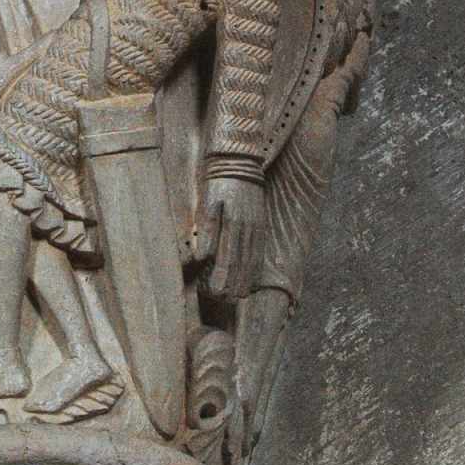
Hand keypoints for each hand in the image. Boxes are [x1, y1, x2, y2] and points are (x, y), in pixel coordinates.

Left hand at [199, 176, 264, 302]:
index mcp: (234, 224)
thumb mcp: (208, 203)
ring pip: (253, 260)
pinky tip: (251, 276)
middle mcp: (249, 229)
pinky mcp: (261, 224)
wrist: (239, 163)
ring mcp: (257, 227)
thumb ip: (207, 229)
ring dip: (246, 279)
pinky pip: (259, 251)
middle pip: (243, 264)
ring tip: (238, 295)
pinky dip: (255, 266)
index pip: (229, 259)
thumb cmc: (217, 183)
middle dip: (234, 284)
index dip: (223, 279)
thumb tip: (202, 257)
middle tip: (226, 301)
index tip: (216, 294)